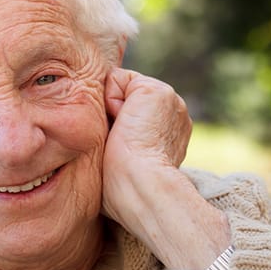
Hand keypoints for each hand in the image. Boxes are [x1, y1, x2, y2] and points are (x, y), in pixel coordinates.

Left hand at [101, 68, 229, 269]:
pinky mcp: (158, 91)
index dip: (115, 126)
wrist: (140, 187)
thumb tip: (96, 143)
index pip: (132, 114)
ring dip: (113, 110)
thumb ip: (118, 147)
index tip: (119, 152)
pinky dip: (111, 100)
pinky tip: (122, 123)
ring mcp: (171, 101)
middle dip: (114, 116)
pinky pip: (118, 79)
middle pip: (126, 98)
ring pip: (121, 88)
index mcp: (168, 135)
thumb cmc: (124, 190)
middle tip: (119, 145)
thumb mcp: (122, 165)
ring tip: (123, 136)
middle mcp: (174, 116)